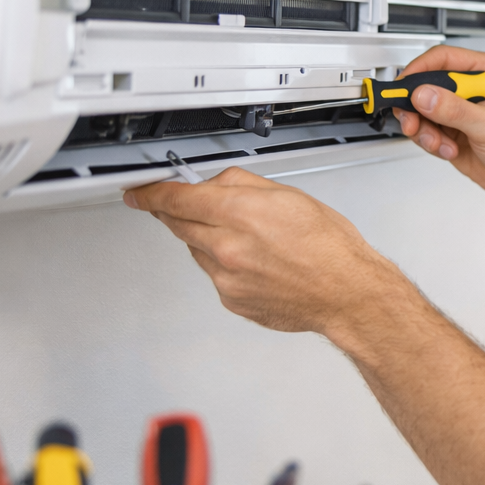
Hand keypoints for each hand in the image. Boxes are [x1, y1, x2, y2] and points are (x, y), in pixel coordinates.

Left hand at [122, 168, 402, 337]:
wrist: (347, 293)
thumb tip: (212, 184)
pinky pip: (215, 275)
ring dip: (211, 240)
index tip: (138, 193)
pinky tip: (259, 263)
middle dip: (180, 213)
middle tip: (195, 207)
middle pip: (179, 225)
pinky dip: (227, 265)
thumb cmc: (329, 247)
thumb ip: (241, 185)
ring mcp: (225, 279)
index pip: (174, 199)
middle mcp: (225, 248)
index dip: (150, 194)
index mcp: (238, 214)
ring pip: (198, 250)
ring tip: (253, 240)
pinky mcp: (231, 300)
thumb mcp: (288, 196)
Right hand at [393, 45, 484, 194]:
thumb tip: (425, 96)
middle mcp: (467, 87)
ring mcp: (455, 109)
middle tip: (413, 123)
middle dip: (416, 108)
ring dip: (424, 131)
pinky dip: (430, 143)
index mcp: (484, 72)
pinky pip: (424, 131)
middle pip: (424, 85)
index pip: (443, 59)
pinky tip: (448, 150)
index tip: (404, 87)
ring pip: (420, 111)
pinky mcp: (447, 130)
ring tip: (438, 143)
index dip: (419, 70)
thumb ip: (456, 110)